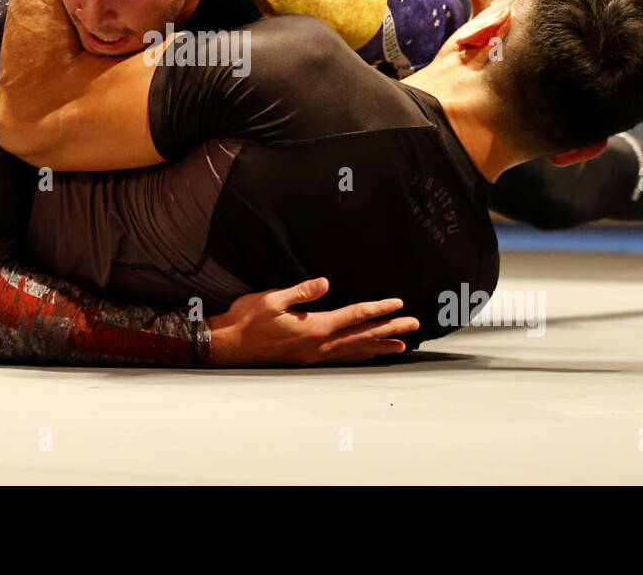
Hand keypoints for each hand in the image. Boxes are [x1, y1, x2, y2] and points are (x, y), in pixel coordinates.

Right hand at [207, 277, 418, 365]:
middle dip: (390, 329)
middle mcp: (319, 345)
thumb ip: (301, 292)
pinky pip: (343, 358)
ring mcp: (314, 355)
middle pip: (362, 336)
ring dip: (379, 346)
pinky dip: (360, 356)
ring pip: (355, 350)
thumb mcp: (271, 299)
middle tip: (414, 325)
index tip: (398, 303)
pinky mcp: (308, 359)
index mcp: (314, 328)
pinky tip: (368, 355)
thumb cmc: (247, 320)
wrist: (228, 346)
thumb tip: (325, 283)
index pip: (354, 316)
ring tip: (401, 345)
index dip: (378, 309)